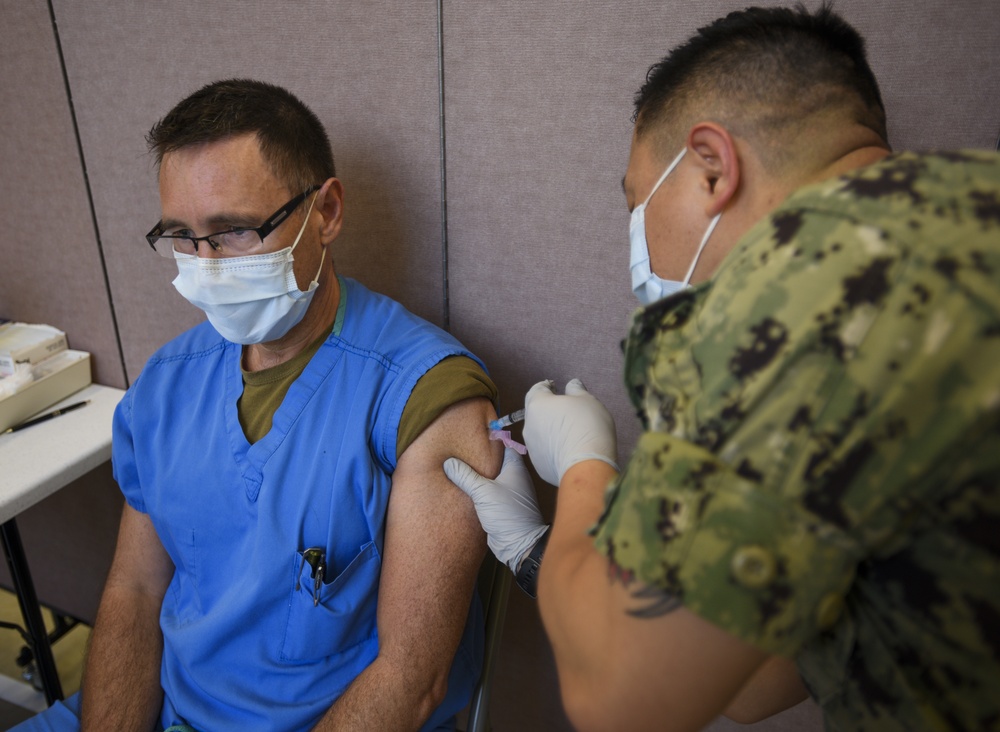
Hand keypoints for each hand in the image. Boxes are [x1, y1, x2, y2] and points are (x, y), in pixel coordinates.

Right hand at [444, 447, 549, 572]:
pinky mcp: (500, 504)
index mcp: (515, 468)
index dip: (490, 438)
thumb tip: (448, 462)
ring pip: (490, 476)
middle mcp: (513, 477)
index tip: (474, 432)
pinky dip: (477, 487)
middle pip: (495, 460)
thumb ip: (465, 476)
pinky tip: (463, 486)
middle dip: (479, 455)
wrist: (518, 544)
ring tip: (458, 465)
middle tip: (460, 448)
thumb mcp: (483, 492)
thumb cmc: (508, 514)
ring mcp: (508, 491)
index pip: (504, 445)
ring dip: (477, 473)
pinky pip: (487, 490)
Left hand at [523, 379, 617, 485]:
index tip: (556, 388)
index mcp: (537, 404)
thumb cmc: (587, 426)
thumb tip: (571, 385)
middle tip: (567, 411)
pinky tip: (569, 449)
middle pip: (536, 411)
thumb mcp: (587, 400)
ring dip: (550, 429)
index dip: (547, 387)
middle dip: (549, 409)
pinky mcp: (539, 464)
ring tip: (570, 432)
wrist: (587, 465)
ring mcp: (532, 447)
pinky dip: (553, 447)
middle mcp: (529, 424)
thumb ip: (576, 389)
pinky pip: (545, 450)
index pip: (537, 389)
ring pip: (539, 432)